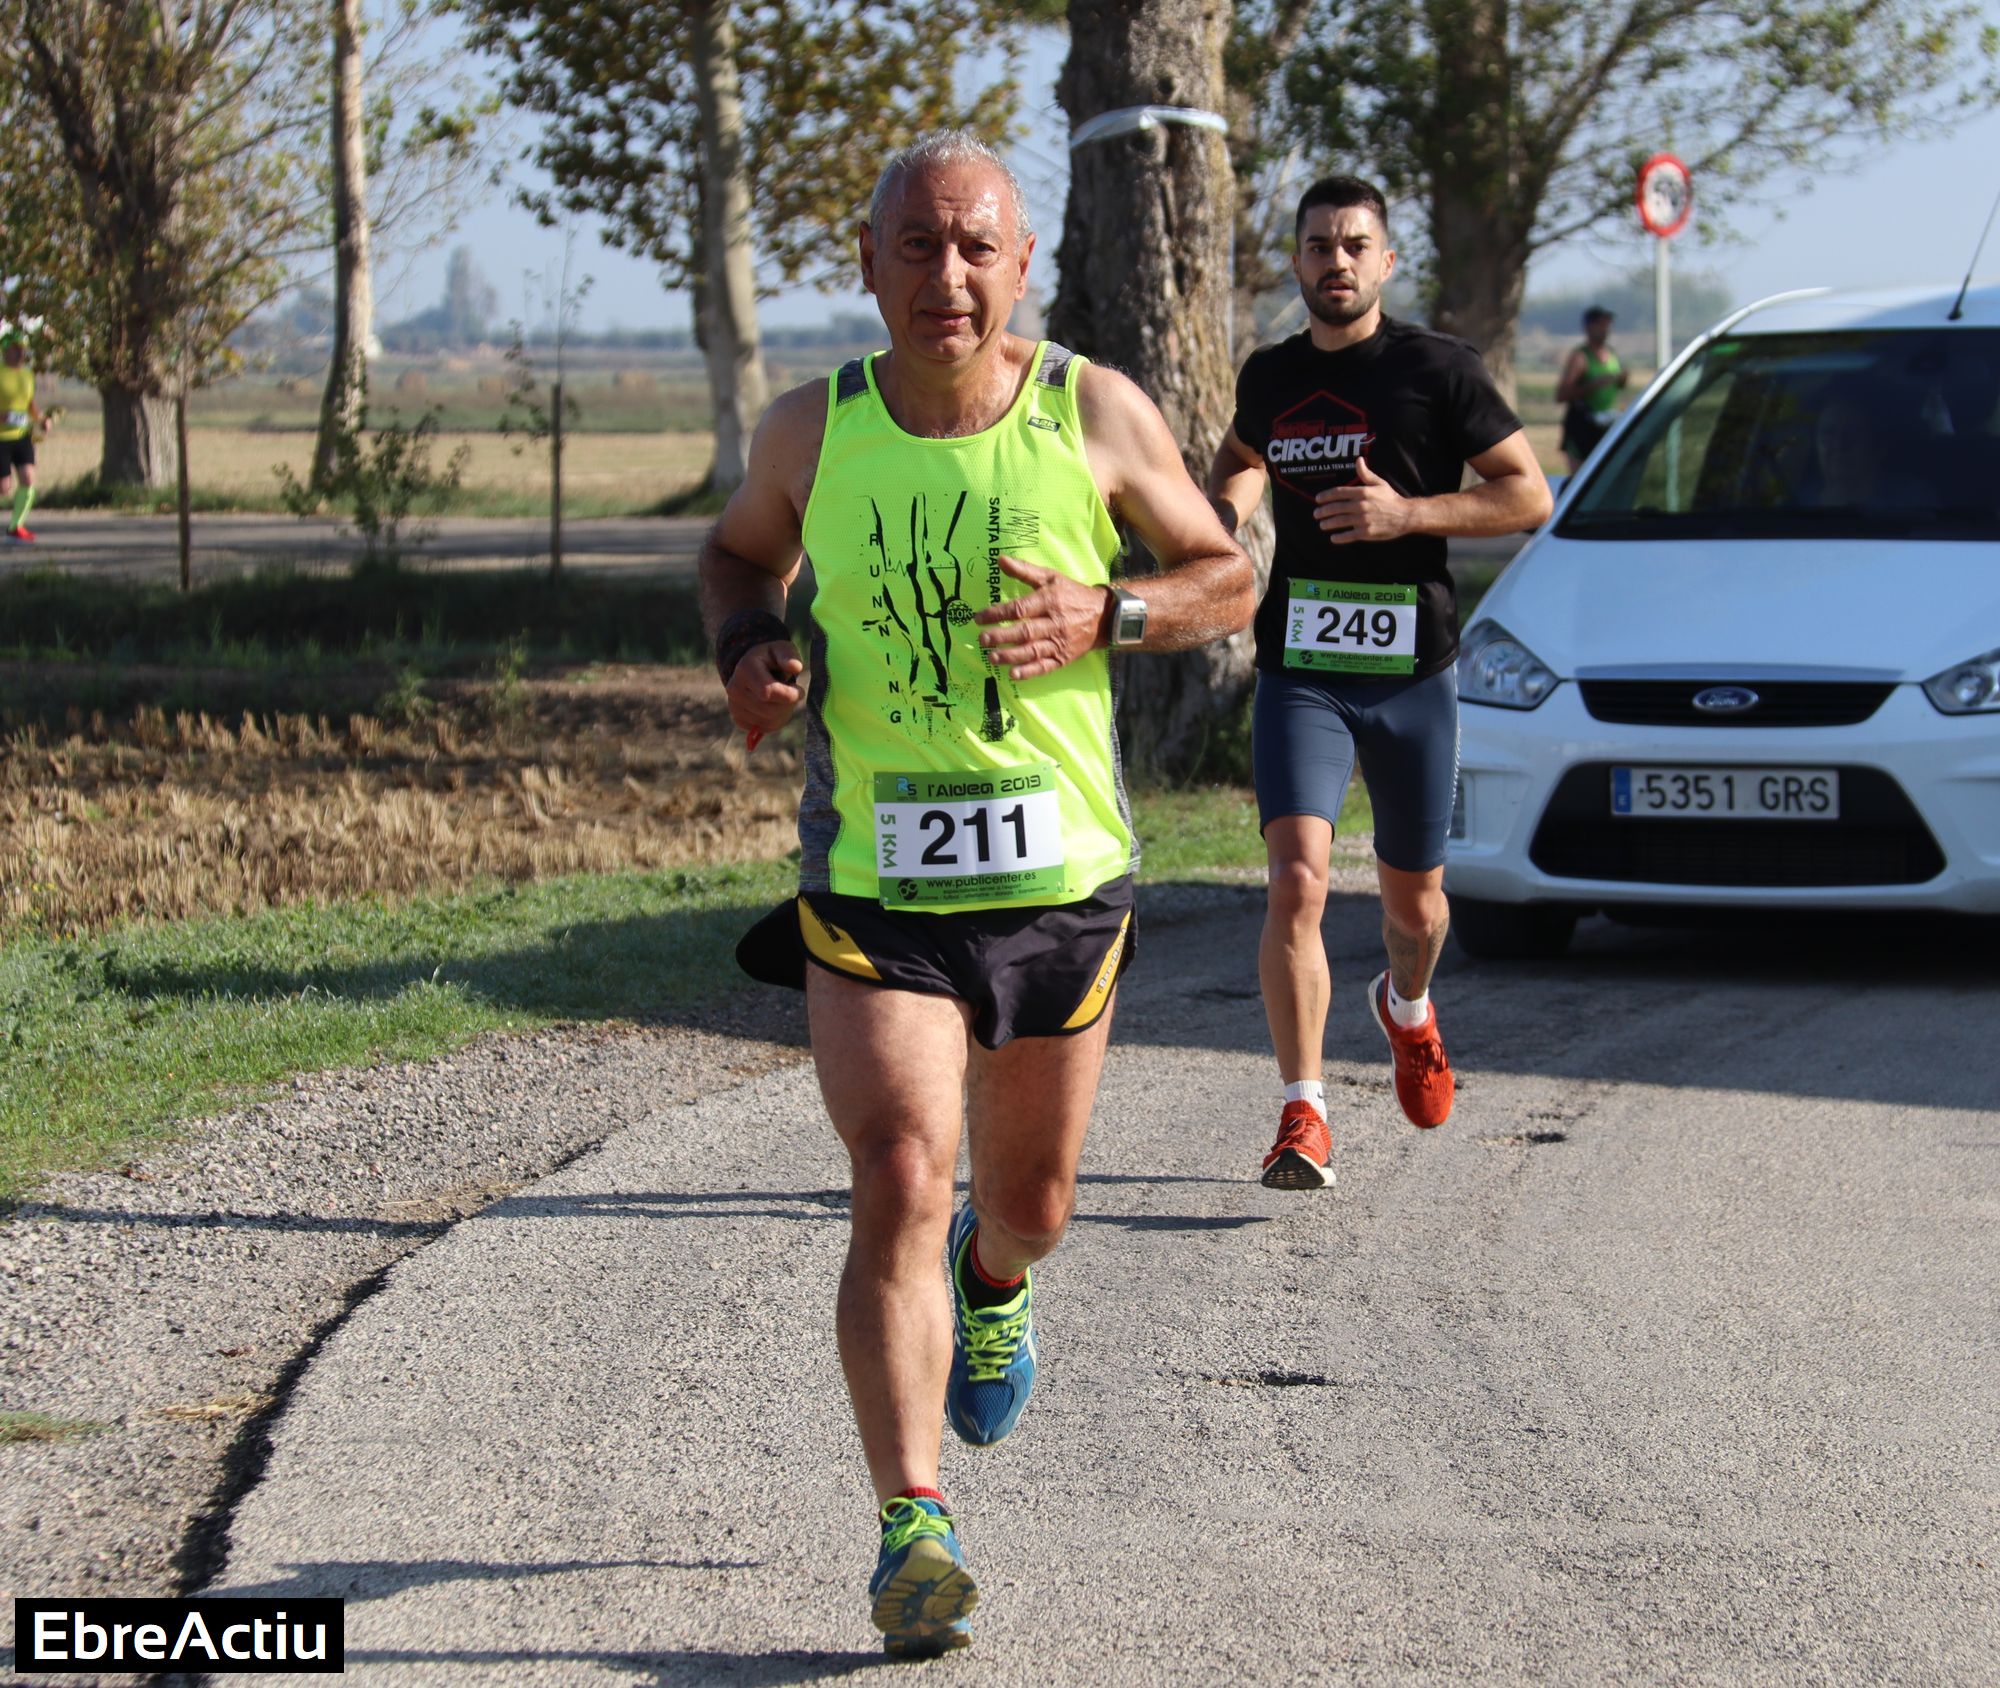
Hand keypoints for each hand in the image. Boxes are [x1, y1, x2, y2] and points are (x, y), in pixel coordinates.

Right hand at [725, 639, 803, 734]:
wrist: (753, 668)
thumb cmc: (772, 658)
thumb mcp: (782, 649)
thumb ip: (789, 656)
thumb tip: (796, 667)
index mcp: (745, 669)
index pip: (767, 692)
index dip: (788, 695)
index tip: (798, 690)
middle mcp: (734, 689)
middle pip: (769, 710)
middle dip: (786, 705)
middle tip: (791, 693)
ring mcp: (734, 706)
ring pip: (768, 722)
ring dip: (782, 713)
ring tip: (782, 699)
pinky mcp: (738, 719)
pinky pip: (764, 729)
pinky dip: (774, 721)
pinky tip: (774, 707)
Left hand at [973, 554, 1108, 679]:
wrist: (1103, 615)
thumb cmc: (1072, 594)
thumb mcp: (1051, 577)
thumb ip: (1025, 570)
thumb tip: (1001, 560)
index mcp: (1049, 601)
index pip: (1019, 609)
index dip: (997, 614)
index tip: (979, 618)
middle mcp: (1054, 623)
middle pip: (1024, 632)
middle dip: (1000, 637)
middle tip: (982, 639)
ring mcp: (1059, 642)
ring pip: (1032, 651)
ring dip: (1010, 656)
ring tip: (992, 657)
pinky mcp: (1063, 657)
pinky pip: (1044, 667)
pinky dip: (1028, 672)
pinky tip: (1013, 674)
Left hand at [1315, 457, 1412, 542]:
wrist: (1405, 516)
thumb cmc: (1391, 498)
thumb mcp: (1379, 483)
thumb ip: (1366, 474)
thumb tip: (1358, 460)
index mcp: (1363, 492)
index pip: (1339, 493)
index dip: (1326, 496)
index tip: (1318, 499)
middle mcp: (1361, 505)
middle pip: (1336, 508)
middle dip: (1323, 511)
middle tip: (1316, 514)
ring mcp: (1363, 520)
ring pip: (1340, 521)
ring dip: (1328, 523)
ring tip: (1322, 525)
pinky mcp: (1366, 532)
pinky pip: (1349, 535)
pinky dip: (1340, 537)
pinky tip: (1333, 537)